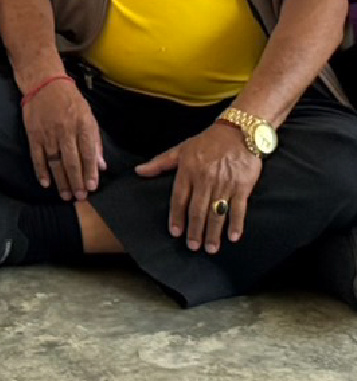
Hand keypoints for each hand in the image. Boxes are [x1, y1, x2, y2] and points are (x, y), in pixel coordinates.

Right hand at [20, 73, 104, 199]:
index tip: (92, 188)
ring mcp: (48, 133)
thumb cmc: (70, 100)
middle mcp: (65, 130)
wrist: (43, 82)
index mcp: (82, 125)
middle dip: (76, 181)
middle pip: (71, 161)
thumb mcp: (89, 116)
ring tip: (65, 196)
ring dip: (60, 181)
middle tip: (79, 197)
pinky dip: (41, 171)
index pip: (87, 154)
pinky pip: (37, 156)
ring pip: (55, 162)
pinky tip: (46, 183)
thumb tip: (101, 166)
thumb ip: (95, 141)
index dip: (90, 172)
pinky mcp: (33, 133)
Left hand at [138, 122, 264, 250]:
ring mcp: (224, 184)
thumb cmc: (207, 142)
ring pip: (217, 212)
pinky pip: (239, 208)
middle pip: (198, 209)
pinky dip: (236, 223)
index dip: (176, 216)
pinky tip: (232, 237)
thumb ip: (160, 163)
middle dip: (194, 230)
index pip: (179, 198)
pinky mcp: (242, 186)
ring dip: (213, 232)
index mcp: (188, 170)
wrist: (238, 132)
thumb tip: (138, 171)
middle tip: (192, 247)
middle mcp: (205, 179)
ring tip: (210, 248)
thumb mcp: (181, 149)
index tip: (175, 232)